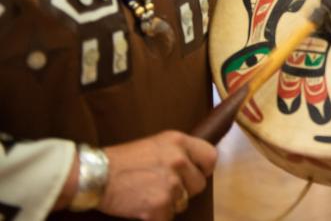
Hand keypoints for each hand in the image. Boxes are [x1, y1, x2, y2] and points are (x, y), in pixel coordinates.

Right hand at [99, 131, 216, 220]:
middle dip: (185, 190)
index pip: (210, 157)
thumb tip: (196, 166)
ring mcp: (170, 185)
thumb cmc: (122, 160)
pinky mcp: (159, 206)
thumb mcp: (156, 144)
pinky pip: (168, 217)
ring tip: (148, 194)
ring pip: (183, 203)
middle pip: (199, 185)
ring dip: (169, 203)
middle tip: (163, 187)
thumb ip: (179, 152)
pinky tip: (142, 206)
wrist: (95, 175)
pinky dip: (156, 216)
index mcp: (179, 141)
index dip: (203, 169)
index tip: (195, 174)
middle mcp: (178, 161)